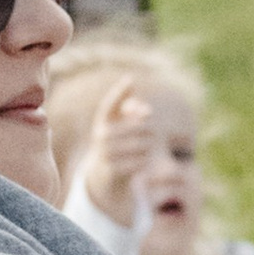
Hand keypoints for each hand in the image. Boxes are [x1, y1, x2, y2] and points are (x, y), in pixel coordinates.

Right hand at [82, 84, 153, 229]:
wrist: (105, 174)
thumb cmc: (119, 144)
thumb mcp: (125, 127)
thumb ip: (136, 113)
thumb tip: (146, 111)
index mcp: (103, 120)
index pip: (110, 104)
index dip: (120, 92)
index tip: (131, 79)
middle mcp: (101, 134)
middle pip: (138, 127)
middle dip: (149, 130)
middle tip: (152, 134)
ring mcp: (105, 152)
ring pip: (141, 145)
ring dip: (147, 147)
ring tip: (146, 148)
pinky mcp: (112, 169)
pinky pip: (138, 162)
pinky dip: (144, 161)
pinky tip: (142, 160)